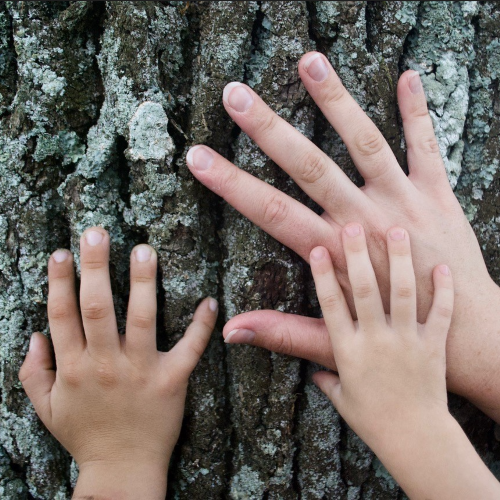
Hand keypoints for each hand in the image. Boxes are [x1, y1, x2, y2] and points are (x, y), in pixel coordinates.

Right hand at [18, 227, 217, 499]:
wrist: (122, 471)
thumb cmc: (85, 436)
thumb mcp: (47, 409)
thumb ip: (33, 373)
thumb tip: (35, 335)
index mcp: (74, 367)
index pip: (62, 315)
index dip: (60, 281)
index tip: (63, 252)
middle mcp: (105, 364)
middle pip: (96, 308)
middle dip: (94, 268)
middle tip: (97, 233)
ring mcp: (140, 371)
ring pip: (140, 319)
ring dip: (141, 282)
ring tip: (143, 250)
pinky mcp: (172, 381)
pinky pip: (189, 349)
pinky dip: (201, 326)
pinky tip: (209, 301)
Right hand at [186, 51, 499, 418]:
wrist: (468, 335)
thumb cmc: (396, 335)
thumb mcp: (332, 340)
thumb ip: (281, 331)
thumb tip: (229, 331)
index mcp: (334, 252)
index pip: (270, 212)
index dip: (230, 184)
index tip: (200, 157)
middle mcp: (364, 218)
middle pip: (309, 166)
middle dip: (268, 129)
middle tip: (236, 95)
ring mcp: (402, 201)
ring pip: (364, 143)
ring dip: (336, 102)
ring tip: (310, 62)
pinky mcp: (437, 195)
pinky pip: (426, 146)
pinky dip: (417, 111)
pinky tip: (408, 76)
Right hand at [310, 224, 499, 499]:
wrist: (415, 439)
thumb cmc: (373, 418)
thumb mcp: (340, 397)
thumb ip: (322, 376)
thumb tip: (309, 372)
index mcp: (348, 351)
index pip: (332, 305)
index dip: (324, 274)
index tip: (320, 247)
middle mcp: (376, 340)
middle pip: (365, 289)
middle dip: (359, 255)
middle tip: (353, 224)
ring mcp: (408, 341)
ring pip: (404, 293)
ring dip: (401, 260)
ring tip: (398, 230)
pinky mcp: (434, 347)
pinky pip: (441, 313)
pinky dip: (443, 290)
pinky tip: (442, 267)